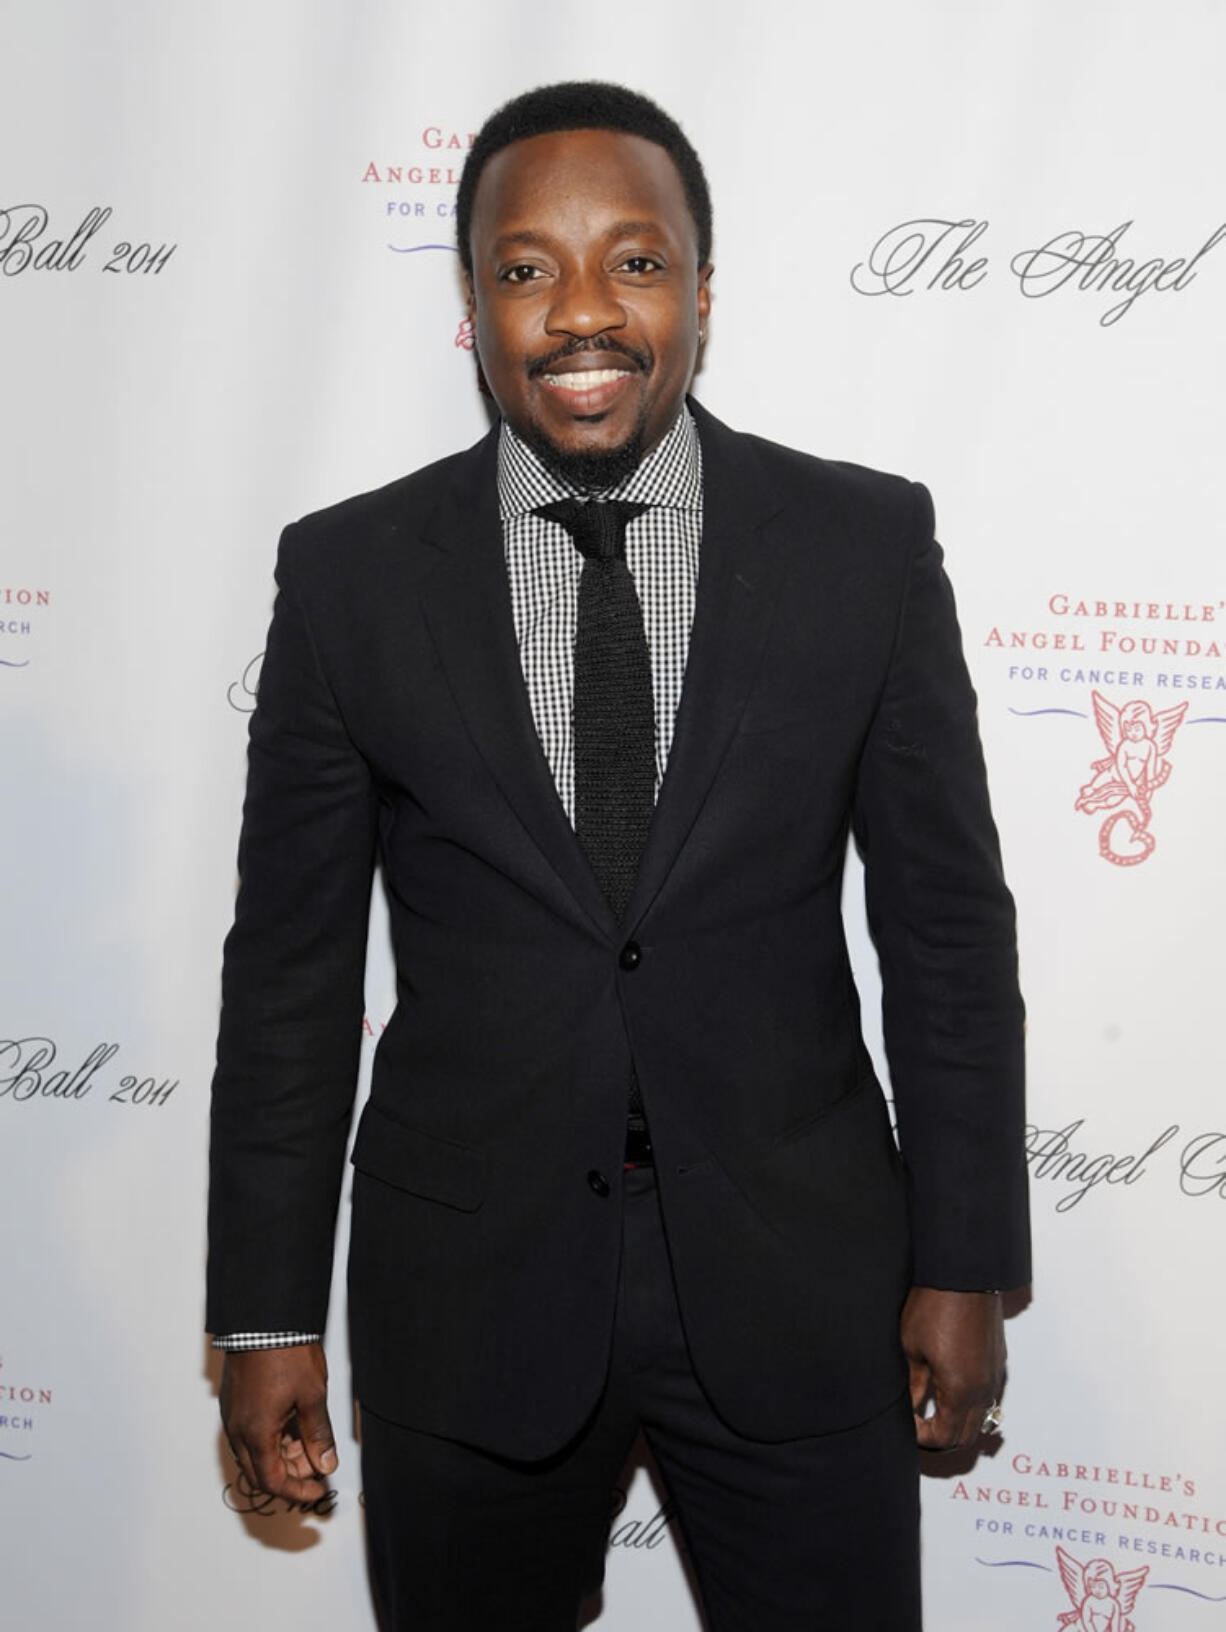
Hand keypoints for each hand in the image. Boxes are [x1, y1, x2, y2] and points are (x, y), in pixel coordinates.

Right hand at [220, 1342, 336, 1499]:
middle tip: (316, 1465)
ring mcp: (232, 1416)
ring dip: (280, 1457)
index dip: (297, 1492)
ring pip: (253, 1454)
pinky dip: (270, 1441)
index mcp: (256, 1435)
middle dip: (290, 1475)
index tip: (318, 1490)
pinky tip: (291, 1427)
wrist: (263, 1320)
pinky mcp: (233, 1403)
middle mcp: (238, 1431)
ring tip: (307, 1443)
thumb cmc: (285, 1354)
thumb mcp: (312, 1396)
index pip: (273, 1481)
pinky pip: (248, 1435)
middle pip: (260, 1472)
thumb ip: (318, 1435)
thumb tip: (325, 1464)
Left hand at [900, 1286, 1004, 1450]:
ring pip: (981, 1418)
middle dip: (941, 1437)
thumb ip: (913, 1385)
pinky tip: (947, 1386)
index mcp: (960, 1392)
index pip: (944, 1438)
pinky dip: (969, 1403)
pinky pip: (988, 1396)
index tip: (906, 1424)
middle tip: (917, 1423)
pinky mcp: (998, 1360)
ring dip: (957, 1420)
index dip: (921, 1438)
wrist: (963, 1274)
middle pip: (966, 1437)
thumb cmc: (935, 1304)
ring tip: (930, 1406)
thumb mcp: (912, 1348)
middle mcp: (983, 1389)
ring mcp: (994, 1375)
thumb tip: (909, 1406)